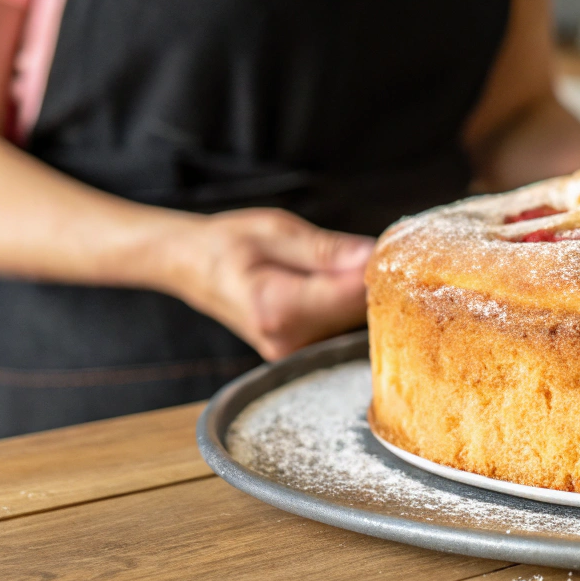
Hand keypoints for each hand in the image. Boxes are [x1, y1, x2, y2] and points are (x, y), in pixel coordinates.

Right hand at [167, 208, 374, 360]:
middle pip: (358, 312)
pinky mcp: (298, 350)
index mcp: (277, 308)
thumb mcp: (276, 230)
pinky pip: (339, 325)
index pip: (353, 295)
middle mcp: (286, 338)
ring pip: (353, 321)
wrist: (192, 266)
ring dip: (362, 291)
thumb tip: (371, 255)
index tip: (387, 246)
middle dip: (373, 279)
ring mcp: (292, 350)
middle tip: (371, 247)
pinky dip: (347, 302)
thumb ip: (325, 249)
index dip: (377, 268)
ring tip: (347, 259)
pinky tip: (336, 280)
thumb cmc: (228, 243)